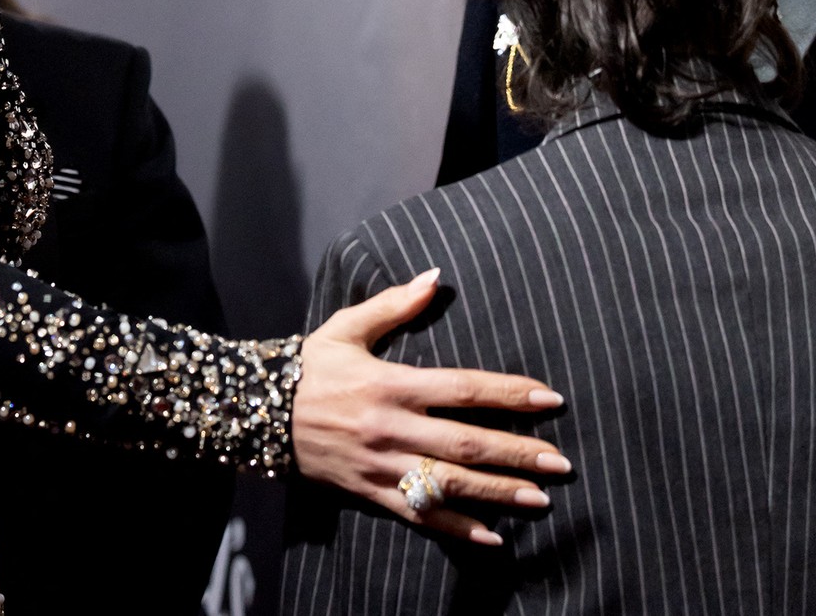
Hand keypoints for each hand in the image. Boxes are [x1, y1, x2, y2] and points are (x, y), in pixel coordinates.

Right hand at [292, 268, 569, 544]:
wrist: (254, 411)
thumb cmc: (308, 367)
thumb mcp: (345, 328)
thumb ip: (393, 305)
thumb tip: (435, 277)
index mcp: (389, 383)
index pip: (461, 389)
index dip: (507, 394)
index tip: (549, 399)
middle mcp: (390, 426)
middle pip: (465, 443)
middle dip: (517, 454)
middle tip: (562, 462)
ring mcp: (380, 464)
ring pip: (448, 484)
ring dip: (498, 493)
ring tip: (540, 499)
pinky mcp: (368, 491)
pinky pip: (417, 514)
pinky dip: (455, 528)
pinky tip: (491, 537)